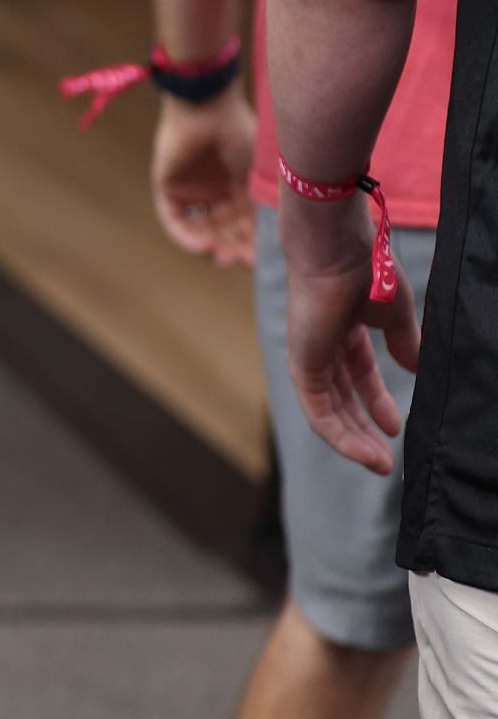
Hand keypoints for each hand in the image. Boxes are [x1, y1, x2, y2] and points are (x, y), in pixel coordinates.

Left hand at [150, 93, 256, 264]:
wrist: (206, 109)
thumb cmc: (240, 133)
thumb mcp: (261, 173)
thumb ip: (270, 201)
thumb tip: (292, 233)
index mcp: (241, 183)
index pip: (246, 220)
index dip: (252, 240)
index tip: (260, 258)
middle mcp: (216, 189)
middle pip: (224, 228)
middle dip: (233, 246)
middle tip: (242, 261)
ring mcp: (191, 189)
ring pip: (201, 226)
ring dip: (212, 244)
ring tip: (223, 256)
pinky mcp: (167, 188)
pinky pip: (175, 219)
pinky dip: (186, 235)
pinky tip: (203, 246)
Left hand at [281, 201, 420, 474]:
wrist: (340, 253)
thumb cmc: (367, 273)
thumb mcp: (394, 316)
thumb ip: (403, 343)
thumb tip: (416, 369)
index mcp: (343, 334)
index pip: (358, 379)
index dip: (378, 405)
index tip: (397, 429)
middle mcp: (322, 349)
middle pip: (342, 402)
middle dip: (364, 432)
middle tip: (387, 461)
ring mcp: (309, 360)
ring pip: (330, 414)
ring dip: (354, 442)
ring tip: (380, 465)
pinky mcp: (302, 368)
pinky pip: (319, 413)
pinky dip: (340, 436)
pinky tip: (363, 454)